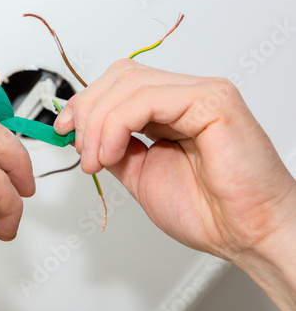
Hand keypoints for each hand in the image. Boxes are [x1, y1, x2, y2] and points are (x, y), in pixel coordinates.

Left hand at [54, 59, 295, 310]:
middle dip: (87, 111)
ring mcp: (200, 92)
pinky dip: (117, 125)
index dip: (86, 102)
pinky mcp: (212, 100)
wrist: (246, 234)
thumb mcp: (140, 173)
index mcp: (171, 108)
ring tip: (96, 160)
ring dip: (98, 123)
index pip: (118, 84)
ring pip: (128, 83)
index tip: (64, 129)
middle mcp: (185, 94)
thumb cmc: (207, 210)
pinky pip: (148, 99)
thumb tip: (86, 135)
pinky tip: (113, 152)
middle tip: (83, 151)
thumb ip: (115, 147)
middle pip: (119, 76)